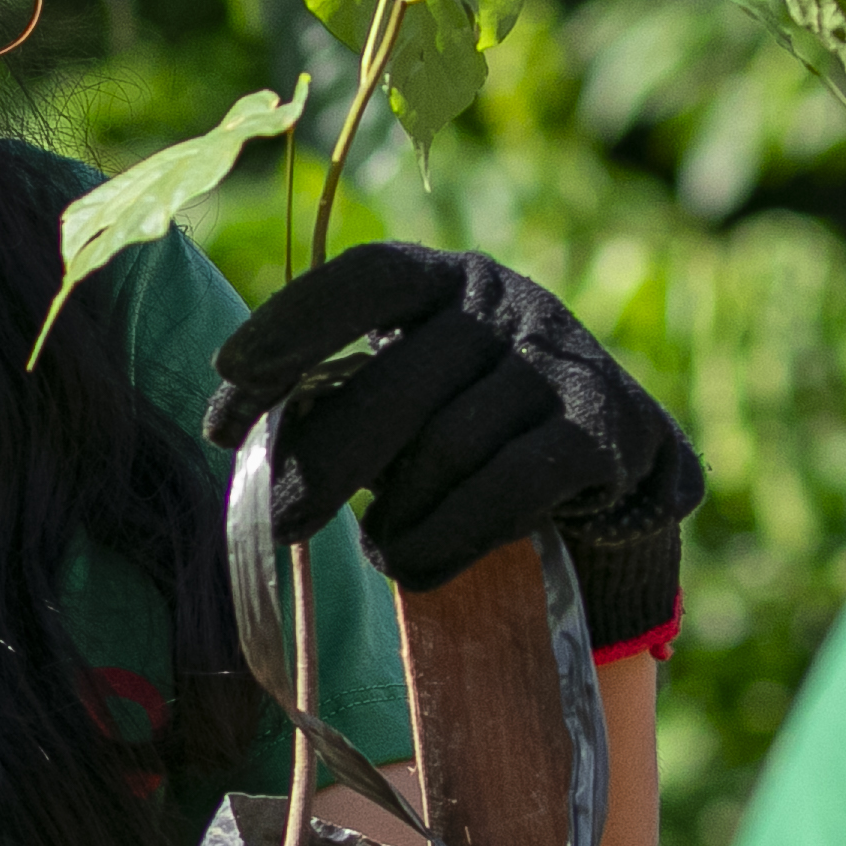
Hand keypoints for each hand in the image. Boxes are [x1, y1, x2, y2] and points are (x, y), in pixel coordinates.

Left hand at [203, 242, 704, 631]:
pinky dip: (448, 537)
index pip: (365, 278)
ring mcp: (562, 363)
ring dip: (396, 515)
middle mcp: (507, 303)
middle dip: (327, 460)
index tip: (228, 374)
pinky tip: (413, 566)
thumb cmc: (475, 423)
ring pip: (448, 447)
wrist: (616, 462)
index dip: (295, 321)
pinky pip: (505, 490)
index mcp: (444, 279)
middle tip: (281, 522)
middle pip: (397, 383)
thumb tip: (250, 443)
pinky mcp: (602, 431)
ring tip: (377, 551)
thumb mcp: (413, 390)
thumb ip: (345, 397)